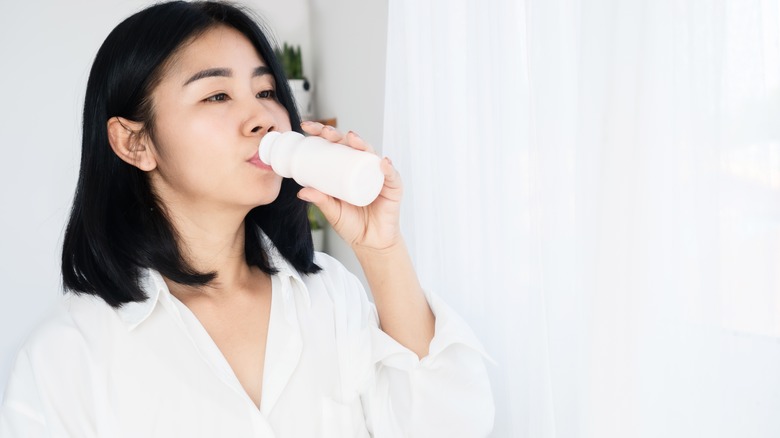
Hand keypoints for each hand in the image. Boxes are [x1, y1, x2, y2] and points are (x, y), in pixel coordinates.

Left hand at [297, 121, 402, 251]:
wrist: (370, 243)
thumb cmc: (352, 224)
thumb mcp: (332, 211)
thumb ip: (320, 201)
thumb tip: (301, 192)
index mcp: (347, 169)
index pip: (336, 146)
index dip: (323, 134)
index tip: (307, 127)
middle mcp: (363, 168)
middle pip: (353, 145)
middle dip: (339, 135)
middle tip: (326, 132)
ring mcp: (379, 176)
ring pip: (371, 155)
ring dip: (362, 144)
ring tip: (352, 140)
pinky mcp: (393, 188)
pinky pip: (392, 176)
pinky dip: (388, 168)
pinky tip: (382, 162)